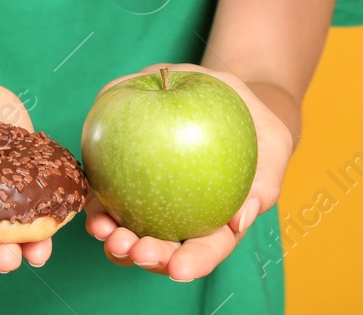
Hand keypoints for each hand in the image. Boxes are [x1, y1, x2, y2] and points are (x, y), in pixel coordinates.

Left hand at [83, 63, 294, 281]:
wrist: (226, 92)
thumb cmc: (257, 122)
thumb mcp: (273, 142)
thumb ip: (263, 180)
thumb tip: (240, 221)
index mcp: (220, 222)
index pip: (208, 249)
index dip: (192, 263)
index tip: (178, 270)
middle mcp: (184, 218)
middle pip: (164, 247)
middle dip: (144, 255)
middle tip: (130, 249)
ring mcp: (154, 200)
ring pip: (131, 228)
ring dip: (113, 236)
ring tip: (102, 230)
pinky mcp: (128, 173)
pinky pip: (109, 191)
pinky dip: (98, 199)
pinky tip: (89, 198)